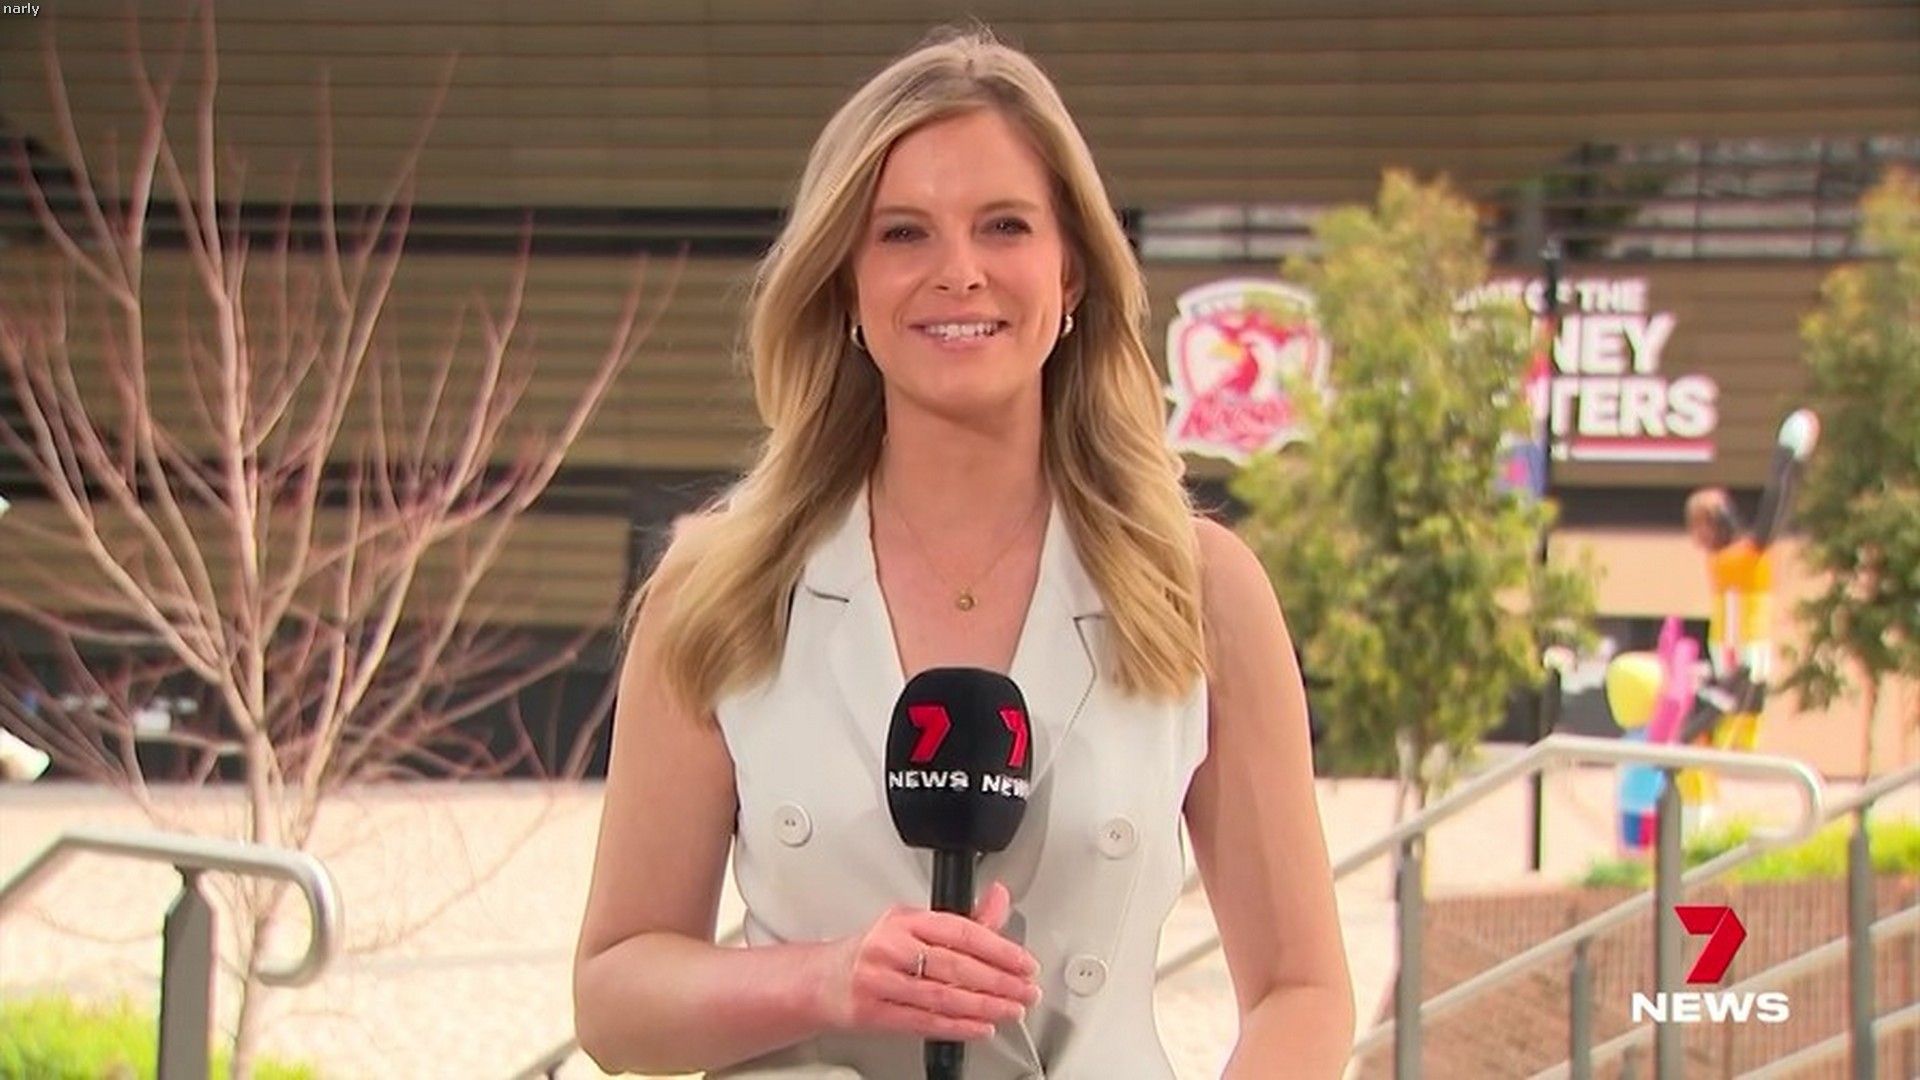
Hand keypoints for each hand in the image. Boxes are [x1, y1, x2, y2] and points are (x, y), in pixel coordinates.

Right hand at [812, 880, 1042, 1041]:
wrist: (821, 980)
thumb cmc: (872, 952)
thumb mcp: (914, 926)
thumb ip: (962, 919)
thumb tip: (998, 897)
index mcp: (904, 920)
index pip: (960, 930)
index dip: (998, 948)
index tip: (1024, 962)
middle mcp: (890, 947)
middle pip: (954, 966)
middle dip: (998, 981)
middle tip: (1026, 990)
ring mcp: (879, 981)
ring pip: (942, 996)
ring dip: (984, 1006)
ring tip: (1011, 1010)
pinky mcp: (871, 1012)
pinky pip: (923, 1022)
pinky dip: (957, 1027)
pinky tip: (981, 1027)